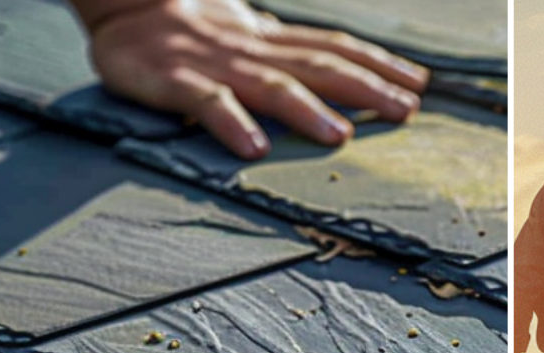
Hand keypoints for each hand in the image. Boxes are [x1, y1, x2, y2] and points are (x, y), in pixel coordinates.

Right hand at [76, 0, 428, 159]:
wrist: (124, 8)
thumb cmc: (194, 34)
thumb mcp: (251, 41)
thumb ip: (291, 58)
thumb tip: (344, 75)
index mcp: (271, 41)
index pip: (334, 47)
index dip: (378, 63)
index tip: (420, 83)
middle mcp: (252, 50)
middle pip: (317, 65)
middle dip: (365, 87)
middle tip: (406, 110)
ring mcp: (215, 65)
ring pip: (270, 85)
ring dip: (308, 110)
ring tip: (342, 136)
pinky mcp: (174, 81)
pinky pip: (206, 103)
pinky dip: (232, 124)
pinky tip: (255, 148)